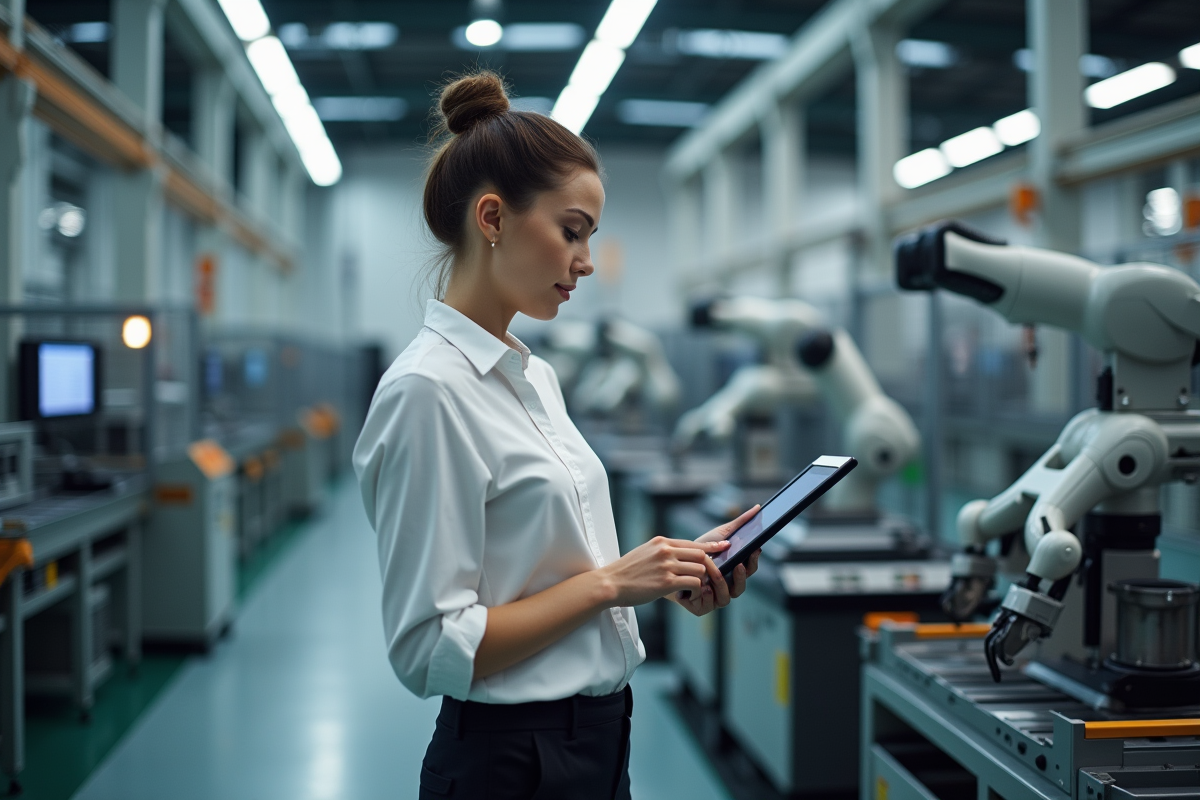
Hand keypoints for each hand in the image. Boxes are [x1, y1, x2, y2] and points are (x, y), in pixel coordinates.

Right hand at [599, 536, 730, 606]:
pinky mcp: (666, 582)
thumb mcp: (645, 552)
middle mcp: (666, 551)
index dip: (711, 546)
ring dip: (700, 580)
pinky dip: (694, 590)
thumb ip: (663, 551)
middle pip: (701, 554)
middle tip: (706, 578)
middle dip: (707, 566)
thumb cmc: (627, 572)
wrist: (610, 583)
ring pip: (700, 569)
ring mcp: (666, 566)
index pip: (693, 543)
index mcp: (662, 542)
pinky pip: (693, 583)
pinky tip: (687, 596)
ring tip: (693, 589)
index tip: (724, 547)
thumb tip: (680, 555)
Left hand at [676, 505, 762, 615]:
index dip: (753, 560)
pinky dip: (706, 596)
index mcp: (734, 572)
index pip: (749, 569)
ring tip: (717, 574)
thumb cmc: (698, 549)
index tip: (755, 548)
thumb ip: (739, 523)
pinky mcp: (700, 606)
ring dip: (723, 586)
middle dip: (741, 576)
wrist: (672, 562)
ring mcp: (714, 598)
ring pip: (726, 598)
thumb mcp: (719, 534)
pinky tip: (703, 586)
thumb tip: (758, 507)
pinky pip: (707, 604)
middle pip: (741, 587)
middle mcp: (727, 587)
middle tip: (738, 564)